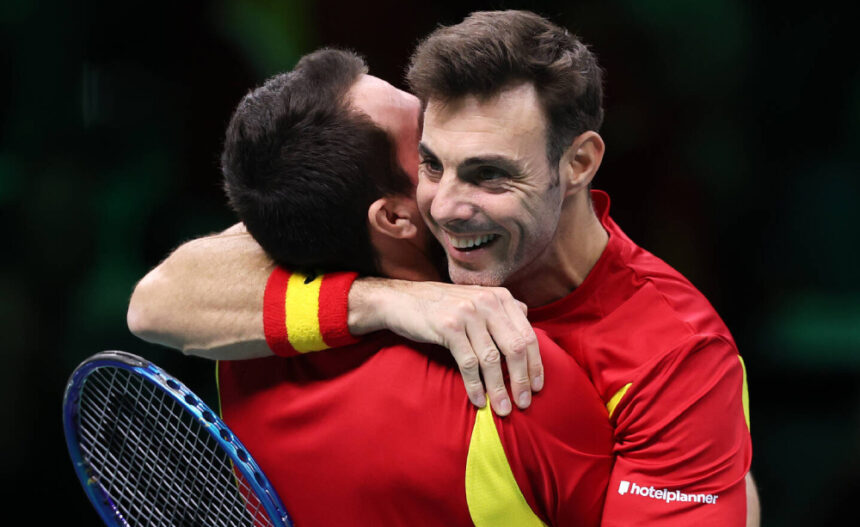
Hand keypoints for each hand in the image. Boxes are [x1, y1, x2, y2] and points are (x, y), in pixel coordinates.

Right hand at [350, 279, 543, 415]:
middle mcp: (487, 302)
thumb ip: (501, 309)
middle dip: (522, 380)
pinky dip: (475, 385)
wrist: (401, 300)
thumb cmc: (441, 306)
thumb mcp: (475, 299)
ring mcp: (468, 314)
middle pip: (515, 348)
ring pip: (492, 359)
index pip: (527, 335)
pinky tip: (479, 401)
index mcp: (500, 297)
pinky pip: (468, 363)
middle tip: (524, 403)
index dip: (535, 364)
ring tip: (503, 409)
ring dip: (499, 389)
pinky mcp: (449, 327)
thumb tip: (528, 319)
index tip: (537, 387)